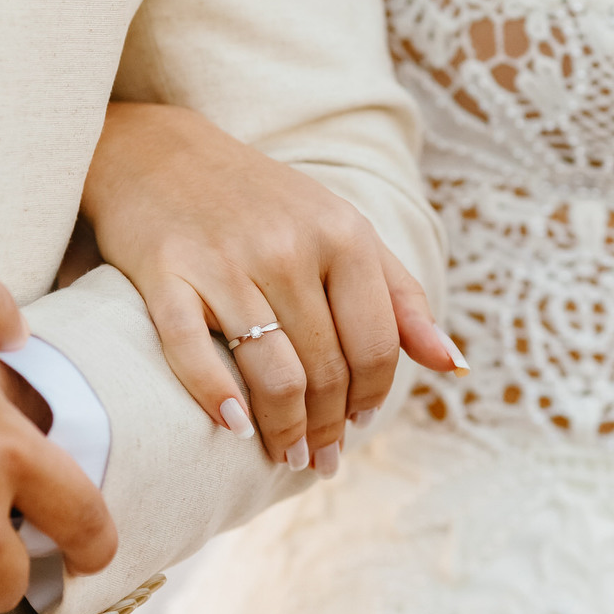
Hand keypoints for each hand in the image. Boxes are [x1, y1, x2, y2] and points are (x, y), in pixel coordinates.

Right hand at [81, 103, 463, 471]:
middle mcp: (289, 247)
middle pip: (326, 369)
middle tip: (320, 460)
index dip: (370, 398)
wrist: (161, 152)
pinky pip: (192, 351)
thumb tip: (453, 365)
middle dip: (327, 428)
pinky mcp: (165, 271)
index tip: (357, 424)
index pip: (374, 346)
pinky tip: (234, 426)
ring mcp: (225, 261)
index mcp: (342, 235)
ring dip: (284, 430)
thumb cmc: (263, 203)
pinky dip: (217, 397)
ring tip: (285, 456)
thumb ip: (399, 296)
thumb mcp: (342, 231)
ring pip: (273, 373)